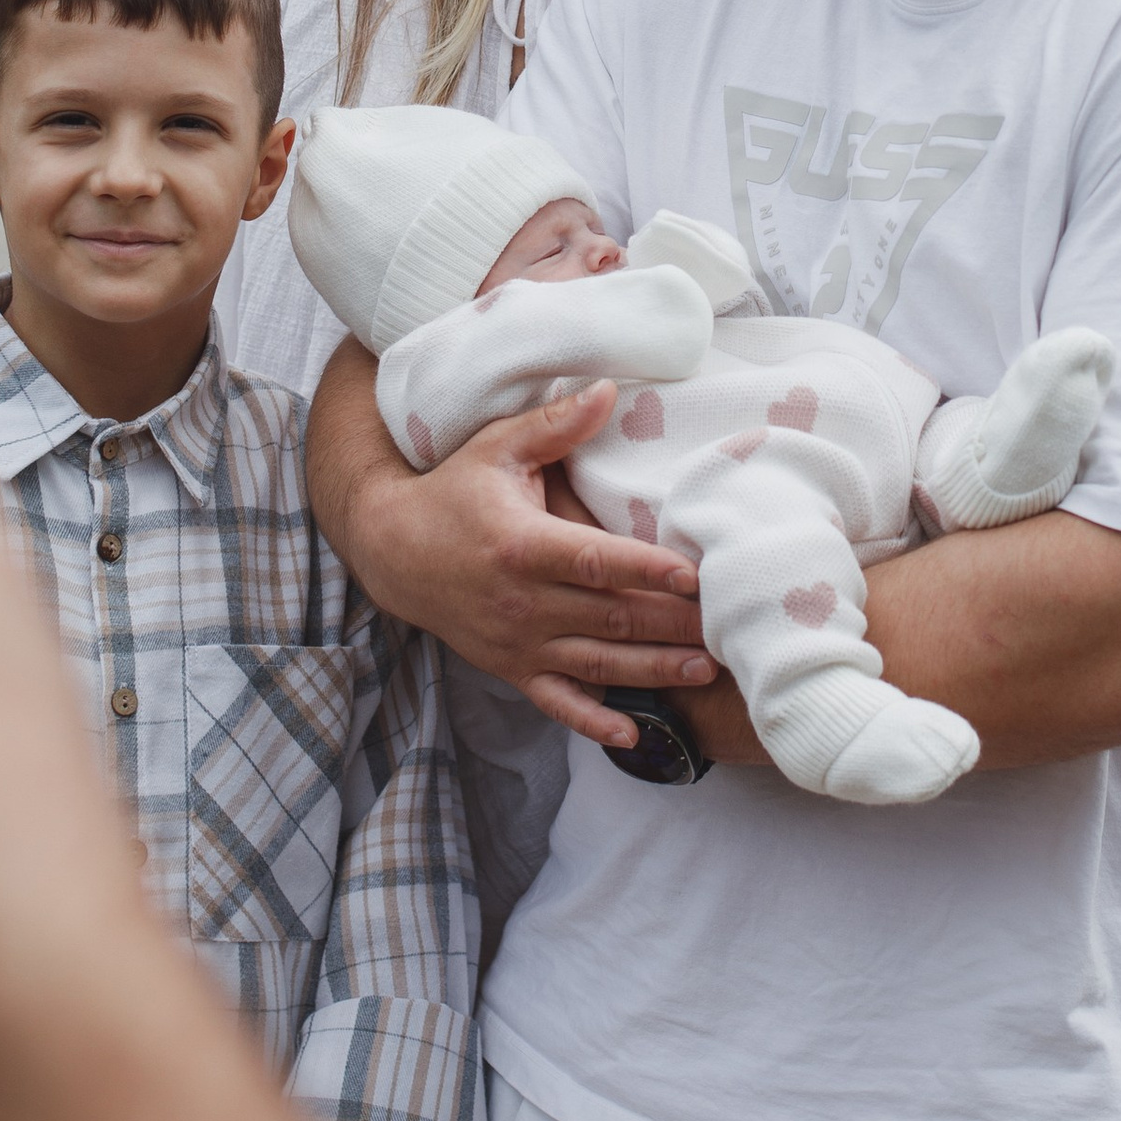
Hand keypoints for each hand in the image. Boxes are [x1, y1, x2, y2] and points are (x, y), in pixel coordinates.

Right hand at [335, 376, 713, 752]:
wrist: (393, 550)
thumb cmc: (453, 491)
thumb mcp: (496, 448)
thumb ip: (555, 426)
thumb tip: (610, 389)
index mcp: (523, 544)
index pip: (595, 561)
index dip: (645, 569)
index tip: (693, 577)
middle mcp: (522, 600)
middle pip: (609, 615)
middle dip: (670, 624)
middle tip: (727, 627)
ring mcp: (516, 640)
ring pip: (597, 661)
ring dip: (653, 669)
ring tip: (706, 668)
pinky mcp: (511, 667)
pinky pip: (557, 701)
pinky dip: (593, 720)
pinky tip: (633, 732)